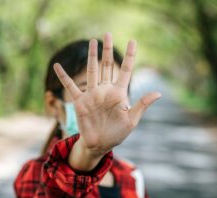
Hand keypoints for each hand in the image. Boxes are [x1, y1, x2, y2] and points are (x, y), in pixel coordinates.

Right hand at [53, 33, 160, 170]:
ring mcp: (92, 94)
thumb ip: (141, 104)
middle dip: (107, 50)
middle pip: (106, 65)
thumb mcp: (131, 120)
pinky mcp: (80, 101)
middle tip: (107, 34)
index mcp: (119, 93)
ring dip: (91, 56)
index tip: (132, 41)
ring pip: (91, 71)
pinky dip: (63, 77)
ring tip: (92, 41)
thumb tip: (159, 93)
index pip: (125, 70)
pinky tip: (57, 66)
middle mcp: (105, 90)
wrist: (100, 144)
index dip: (129, 56)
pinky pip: (70, 87)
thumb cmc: (117, 133)